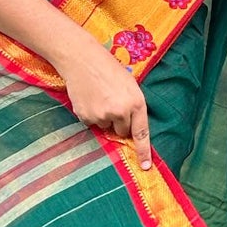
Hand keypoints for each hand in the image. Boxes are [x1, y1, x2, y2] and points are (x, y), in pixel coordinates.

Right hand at [56, 36, 152, 169]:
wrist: (82, 59)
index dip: (143, 152)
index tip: (145, 167)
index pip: (141, 133)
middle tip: (111, 102)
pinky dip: (90, 114)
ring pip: (105, 127)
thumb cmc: (108, 70)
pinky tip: (89, 98)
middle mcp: (120, 112)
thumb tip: (128, 130)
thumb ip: (133, 107)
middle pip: (122, 132)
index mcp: (136, 102)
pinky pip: (91, 123)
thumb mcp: (129, 85)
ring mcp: (101, 115)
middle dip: (119, 122)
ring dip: (103, 117)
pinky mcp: (86, 116)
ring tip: (99, 96)